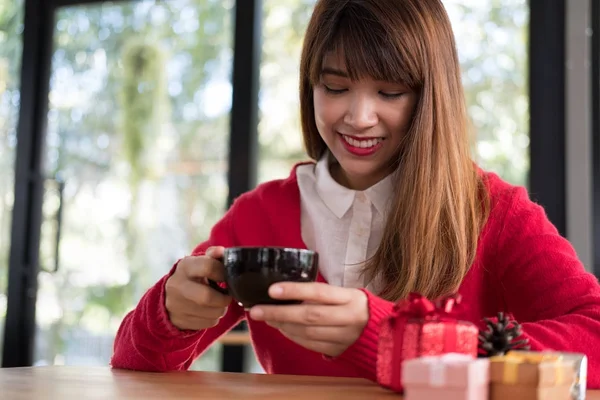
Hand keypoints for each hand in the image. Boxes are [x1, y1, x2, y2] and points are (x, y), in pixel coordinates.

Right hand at [165, 246, 231, 330]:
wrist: (168, 296)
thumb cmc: (192, 276)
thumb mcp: (199, 263)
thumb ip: (212, 256)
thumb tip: (221, 251)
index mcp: (185, 267)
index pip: (208, 267)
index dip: (223, 273)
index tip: (226, 277)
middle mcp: (177, 286)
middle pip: (207, 297)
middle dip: (224, 298)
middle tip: (227, 295)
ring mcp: (177, 305)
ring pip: (212, 313)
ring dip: (222, 309)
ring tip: (219, 302)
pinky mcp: (181, 321)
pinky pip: (209, 323)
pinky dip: (215, 318)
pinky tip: (210, 311)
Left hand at [249, 282, 368, 356]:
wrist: (382, 331)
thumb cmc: (356, 306)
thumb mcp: (345, 293)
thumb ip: (320, 293)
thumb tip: (285, 290)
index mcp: (351, 298)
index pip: (318, 292)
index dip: (294, 291)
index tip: (272, 290)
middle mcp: (349, 317)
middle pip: (309, 316)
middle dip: (279, 313)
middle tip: (256, 310)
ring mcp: (345, 337)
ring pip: (307, 333)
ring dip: (283, 325)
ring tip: (266, 317)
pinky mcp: (340, 350)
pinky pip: (311, 345)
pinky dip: (293, 336)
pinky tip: (282, 328)